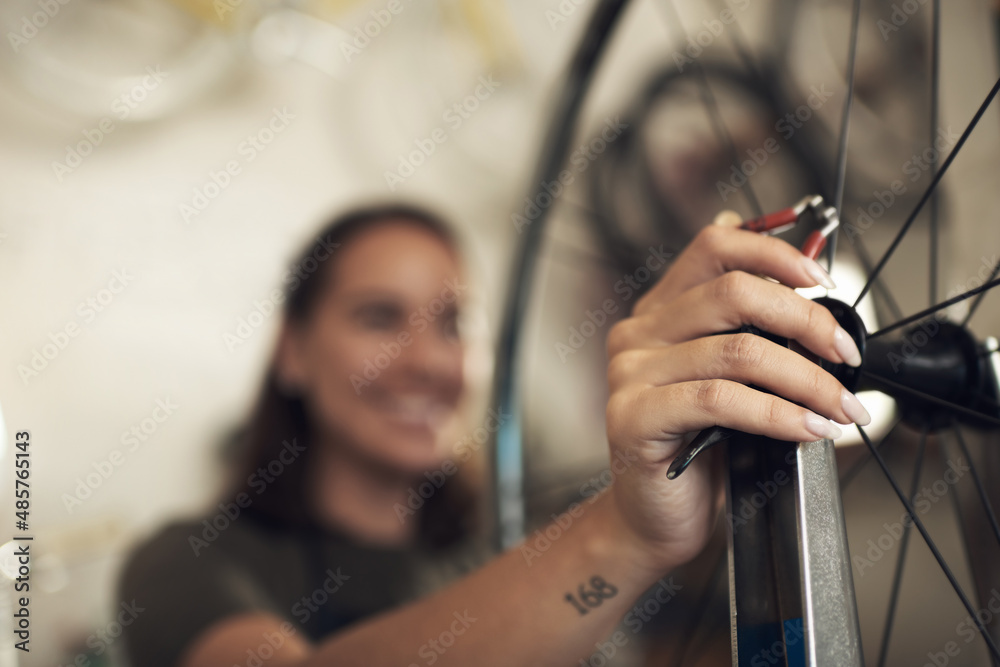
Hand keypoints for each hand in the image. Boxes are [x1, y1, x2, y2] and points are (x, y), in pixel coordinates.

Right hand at [603, 215, 869, 570]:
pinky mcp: (632, 415)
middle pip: (733, 293)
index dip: (774, 254)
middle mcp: (639, 332)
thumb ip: (751, 332)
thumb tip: (806, 287)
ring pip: (737, 352)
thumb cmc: (697, 450)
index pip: (715, 247)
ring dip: (807, 379)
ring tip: (841, 407)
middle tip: (845, 354)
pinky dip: (777, 414)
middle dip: (806, 320)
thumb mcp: (731, 379)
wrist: (656, 518)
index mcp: (661, 310)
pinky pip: (718, 400)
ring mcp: (630, 372)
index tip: (821, 280)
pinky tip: (808, 428)